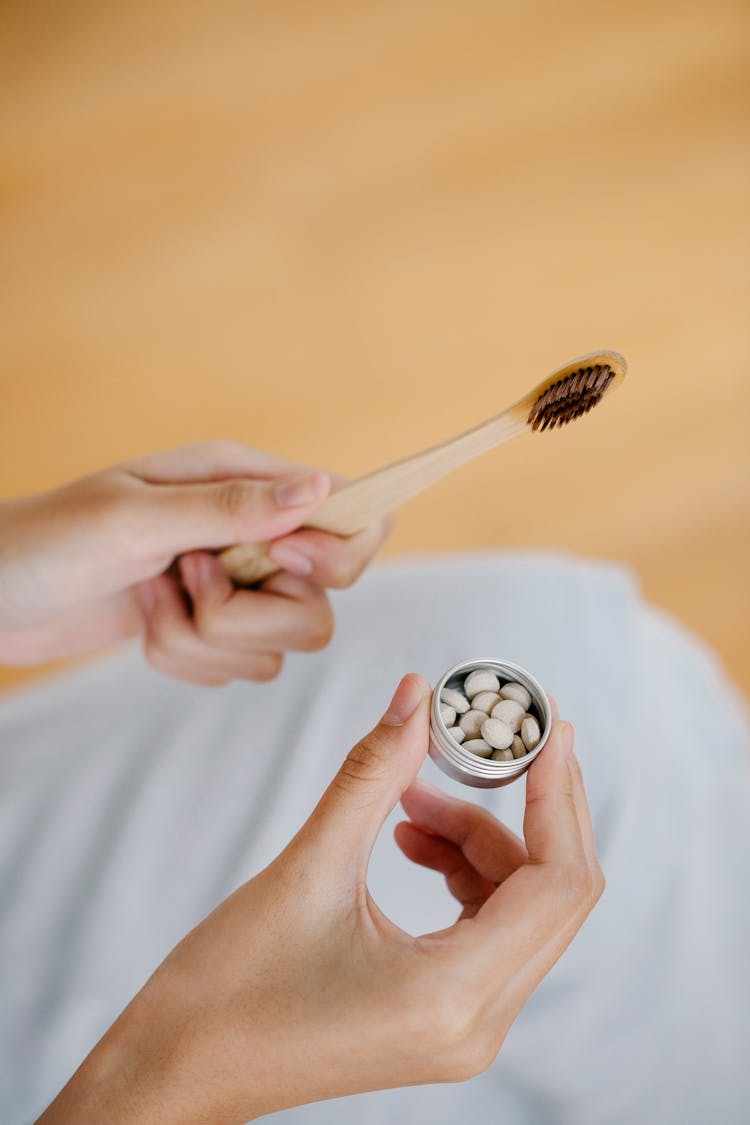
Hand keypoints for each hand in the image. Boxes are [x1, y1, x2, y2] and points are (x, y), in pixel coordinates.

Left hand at [0, 441, 392, 682]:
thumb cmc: (47, 540)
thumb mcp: (135, 516)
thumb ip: (231, 508)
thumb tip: (322, 488)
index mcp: (242, 481)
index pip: (348, 515)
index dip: (334, 552)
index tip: (279, 562)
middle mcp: (250, 533)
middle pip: (321, 602)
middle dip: (251, 616)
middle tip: (189, 579)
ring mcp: (232, 586)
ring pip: (278, 647)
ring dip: (203, 640)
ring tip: (152, 599)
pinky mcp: (208, 628)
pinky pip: (237, 668)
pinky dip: (186, 659)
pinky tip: (144, 621)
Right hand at [38, 677, 603, 1123]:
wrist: (177, 1071)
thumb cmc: (226, 993)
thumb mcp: (307, 869)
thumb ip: (373, 775)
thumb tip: (416, 698)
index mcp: (452, 996)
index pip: (557, 884)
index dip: (559, 795)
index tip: (546, 727)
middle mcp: (475, 1024)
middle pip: (553, 895)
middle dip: (529, 805)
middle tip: (496, 739)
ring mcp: (461, 1028)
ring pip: (517, 907)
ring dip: (477, 836)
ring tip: (409, 797)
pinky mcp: (439, 1016)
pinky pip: (484, 927)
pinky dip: (461, 869)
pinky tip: (405, 834)